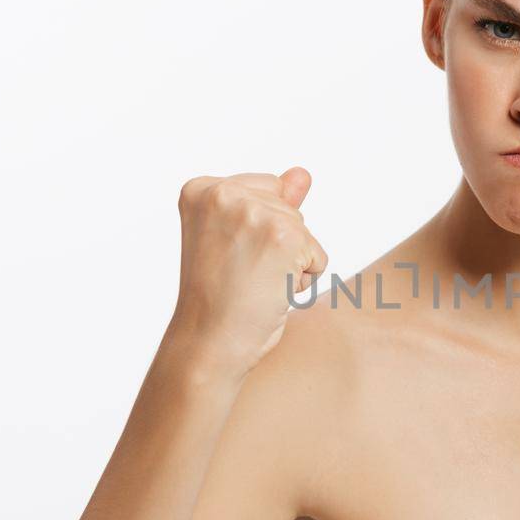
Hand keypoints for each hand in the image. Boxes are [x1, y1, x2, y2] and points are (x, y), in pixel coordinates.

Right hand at [164, 166, 327, 378]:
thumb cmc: (218, 301)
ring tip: (252, 285)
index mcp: (201, 188)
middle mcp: (223, 193)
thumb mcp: (237, 240)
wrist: (208, 345)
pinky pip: (318, 257)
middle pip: (288, 208)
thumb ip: (270, 202)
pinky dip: (302, 282)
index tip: (225, 259)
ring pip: (305, 232)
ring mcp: (254, 213)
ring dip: (289, 265)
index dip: (257, 233)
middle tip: (238, 277)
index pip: (266, 189)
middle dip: (276, 247)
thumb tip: (303, 174)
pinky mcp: (284, 237)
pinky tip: (268, 294)